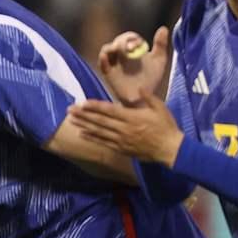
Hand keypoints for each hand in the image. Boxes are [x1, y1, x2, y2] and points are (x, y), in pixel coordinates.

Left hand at [69, 88, 183, 165]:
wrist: (168, 149)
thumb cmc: (166, 127)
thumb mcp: (160, 108)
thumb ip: (148, 97)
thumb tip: (138, 87)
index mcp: (132, 117)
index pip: (109, 110)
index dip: (95, 106)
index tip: (83, 103)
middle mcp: (123, 128)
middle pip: (99, 121)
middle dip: (83, 115)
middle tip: (69, 110)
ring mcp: (120, 140)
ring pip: (98, 131)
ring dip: (83, 125)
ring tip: (71, 120)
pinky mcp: (120, 148)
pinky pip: (103, 142)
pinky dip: (91, 138)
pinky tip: (82, 134)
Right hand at [97, 27, 169, 102]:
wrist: (144, 96)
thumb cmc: (151, 78)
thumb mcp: (159, 60)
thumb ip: (160, 45)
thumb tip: (163, 28)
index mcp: (133, 49)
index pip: (129, 37)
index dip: (132, 38)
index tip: (138, 43)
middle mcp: (121, 54)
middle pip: (118, 41)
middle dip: (123, 42)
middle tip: (131, 47)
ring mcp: (113, 63)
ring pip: (107, 50)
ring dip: (111, 47)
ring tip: (118, 49)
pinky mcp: (108, 74)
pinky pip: (102, 65)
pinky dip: (102, 59)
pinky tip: (105, 57)